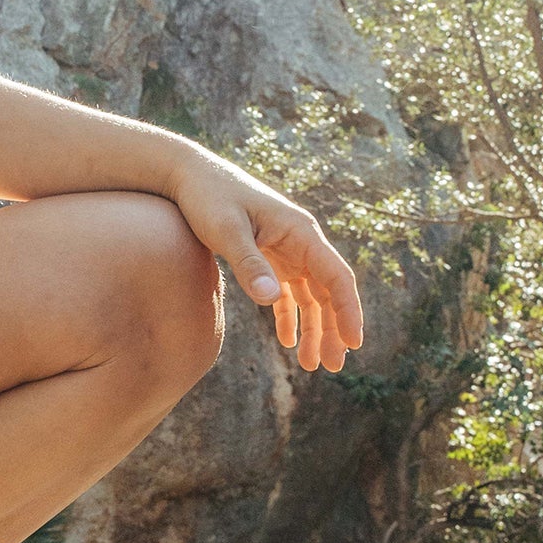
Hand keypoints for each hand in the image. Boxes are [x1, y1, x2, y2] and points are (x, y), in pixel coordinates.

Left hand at [170, 154, 363, 372]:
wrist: (188, 175)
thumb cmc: (208, 198)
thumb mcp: (226, 231)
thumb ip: (249, 263)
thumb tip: (272, 299)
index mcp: (300, 232)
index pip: (337, 277)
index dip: (349, 311)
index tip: (354, 343)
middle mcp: (300, 241)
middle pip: (328, 292)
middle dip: (333, 330)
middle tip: (332, 367)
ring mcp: (286, 249)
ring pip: (311, 296)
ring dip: (314, 328)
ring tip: (311, 365)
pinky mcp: (269, 256)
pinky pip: (288, 292)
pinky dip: (290, 316)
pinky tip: (287, 341)